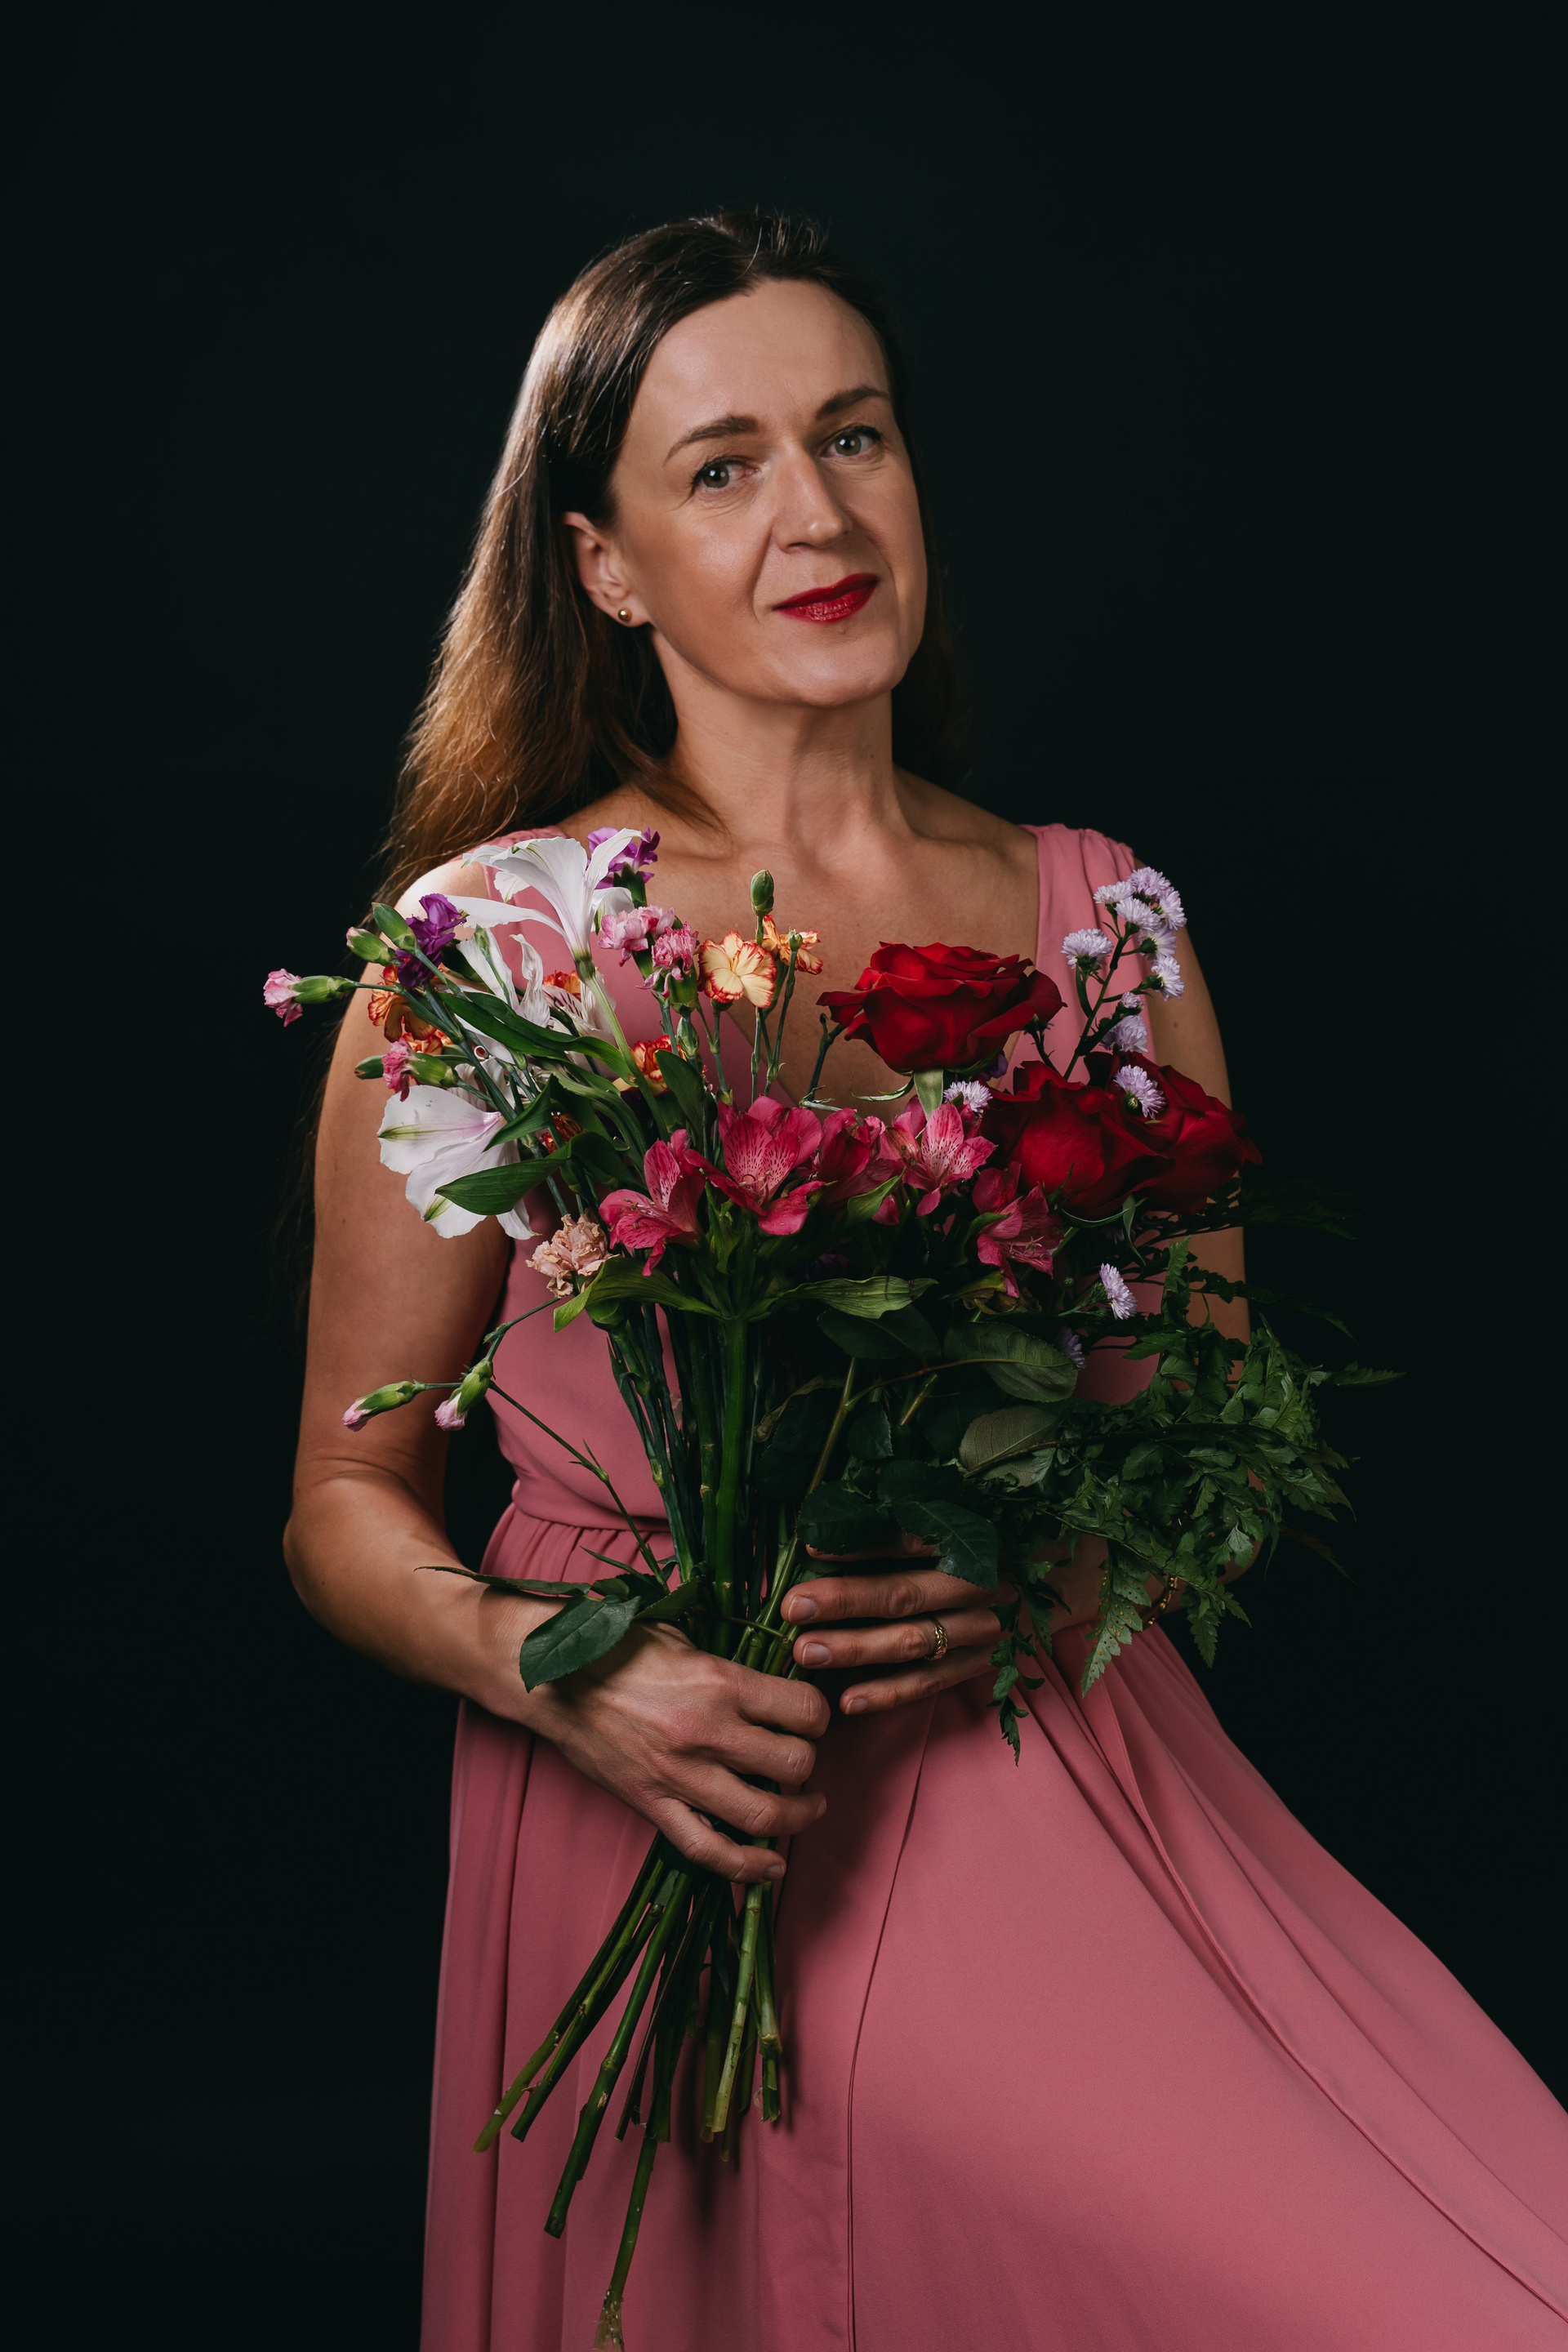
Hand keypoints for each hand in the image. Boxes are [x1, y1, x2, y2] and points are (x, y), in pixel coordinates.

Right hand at [477, 1601, 829, 1884]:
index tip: (812, 1718)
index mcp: (720, 1682)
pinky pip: (709, 1850)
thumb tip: (771, 1682)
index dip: (819, 1716)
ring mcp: (681, 1775)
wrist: (554, 1681)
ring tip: (807, 1808)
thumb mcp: (683, 1638)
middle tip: (803, 1760)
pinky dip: (746, 1866)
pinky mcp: (654, 1805)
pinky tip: (771, 1865)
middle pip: (794, 1763)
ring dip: (797, 1816)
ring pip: (763, 1814)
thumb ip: (729, 1666)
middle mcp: (708, 1731)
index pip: (804, 1710)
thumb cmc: (618, 1649)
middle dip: (809, 1764)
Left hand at [782, 1527, 1005, 1716]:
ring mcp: (980, 1631)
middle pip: (904, 1595)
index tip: (810, 1548)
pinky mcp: (979, 1666)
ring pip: (912, 1643)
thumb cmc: (986, 1549)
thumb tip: (825, 1538)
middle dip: (845, 1601)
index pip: (908, 1542)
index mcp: (968, 1543)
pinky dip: (887, 1694)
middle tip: (794, 1607)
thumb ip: (900, 1531)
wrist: (1049, 1587)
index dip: (859, 1546)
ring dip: (856, 1648)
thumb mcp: (957, 1527)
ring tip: (807, 1652)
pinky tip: (847, 1700)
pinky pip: (928, 1684)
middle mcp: (976, 1587)